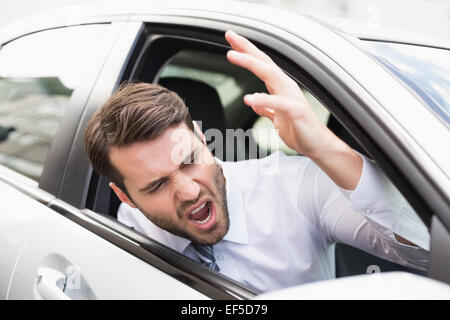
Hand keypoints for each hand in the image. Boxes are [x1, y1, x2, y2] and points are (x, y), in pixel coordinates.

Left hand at [225, 30, 362, 189]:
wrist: (317, 145)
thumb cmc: (299, 129)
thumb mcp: (277, 118)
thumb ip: (267, 108)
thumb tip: (255, 102)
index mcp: (280, 87)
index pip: (262, 64)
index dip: (247, 51)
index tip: (231, 39)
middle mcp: (286, 87)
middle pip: (264, 62)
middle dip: (247, 48)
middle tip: (230, 35)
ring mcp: (292, 97)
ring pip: (270, 74)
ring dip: (250, 63)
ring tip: (232, 56)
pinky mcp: (296, 111)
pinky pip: (278, 103)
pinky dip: (263, 100)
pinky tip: (248, 98)